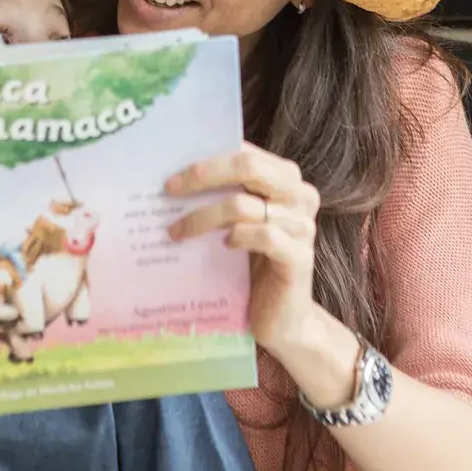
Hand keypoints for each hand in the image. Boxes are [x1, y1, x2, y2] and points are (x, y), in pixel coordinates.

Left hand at [167, 143, 320, 358]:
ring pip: (245, 205)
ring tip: (176, 231)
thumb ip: (223, 196)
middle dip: (202, 174)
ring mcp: (303, 226)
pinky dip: (237, 237)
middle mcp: (300, 195)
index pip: (244, 152)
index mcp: (286, 178)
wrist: (283, 319)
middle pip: (248, 166)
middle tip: (168, 189)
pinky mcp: (299, 258)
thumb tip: (175, 177)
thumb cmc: (253, 265)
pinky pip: (264, 236)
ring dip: (202, 217)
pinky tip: (222, 245)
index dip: (206, 156)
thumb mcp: (237, 223)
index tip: (170, 165)